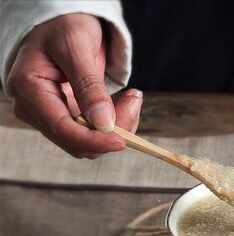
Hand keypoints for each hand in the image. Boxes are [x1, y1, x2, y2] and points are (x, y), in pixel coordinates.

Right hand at [6, 13, 141, 158]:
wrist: (63, 25)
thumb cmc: (63, 27)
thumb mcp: (76, 46)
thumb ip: (88, 85)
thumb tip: (103, 122)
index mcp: (28, 89)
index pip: (60, 129)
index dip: (93, 140)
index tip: (122, 141)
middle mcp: (36, 109)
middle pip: (78, 142)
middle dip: (112, 130)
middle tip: (135, 98)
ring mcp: (52, 116)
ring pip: (91, 143)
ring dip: (119, 126)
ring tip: (133, 96)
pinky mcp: (69, 118)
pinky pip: (96, 134)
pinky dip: (117, 123)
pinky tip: (127, 101)